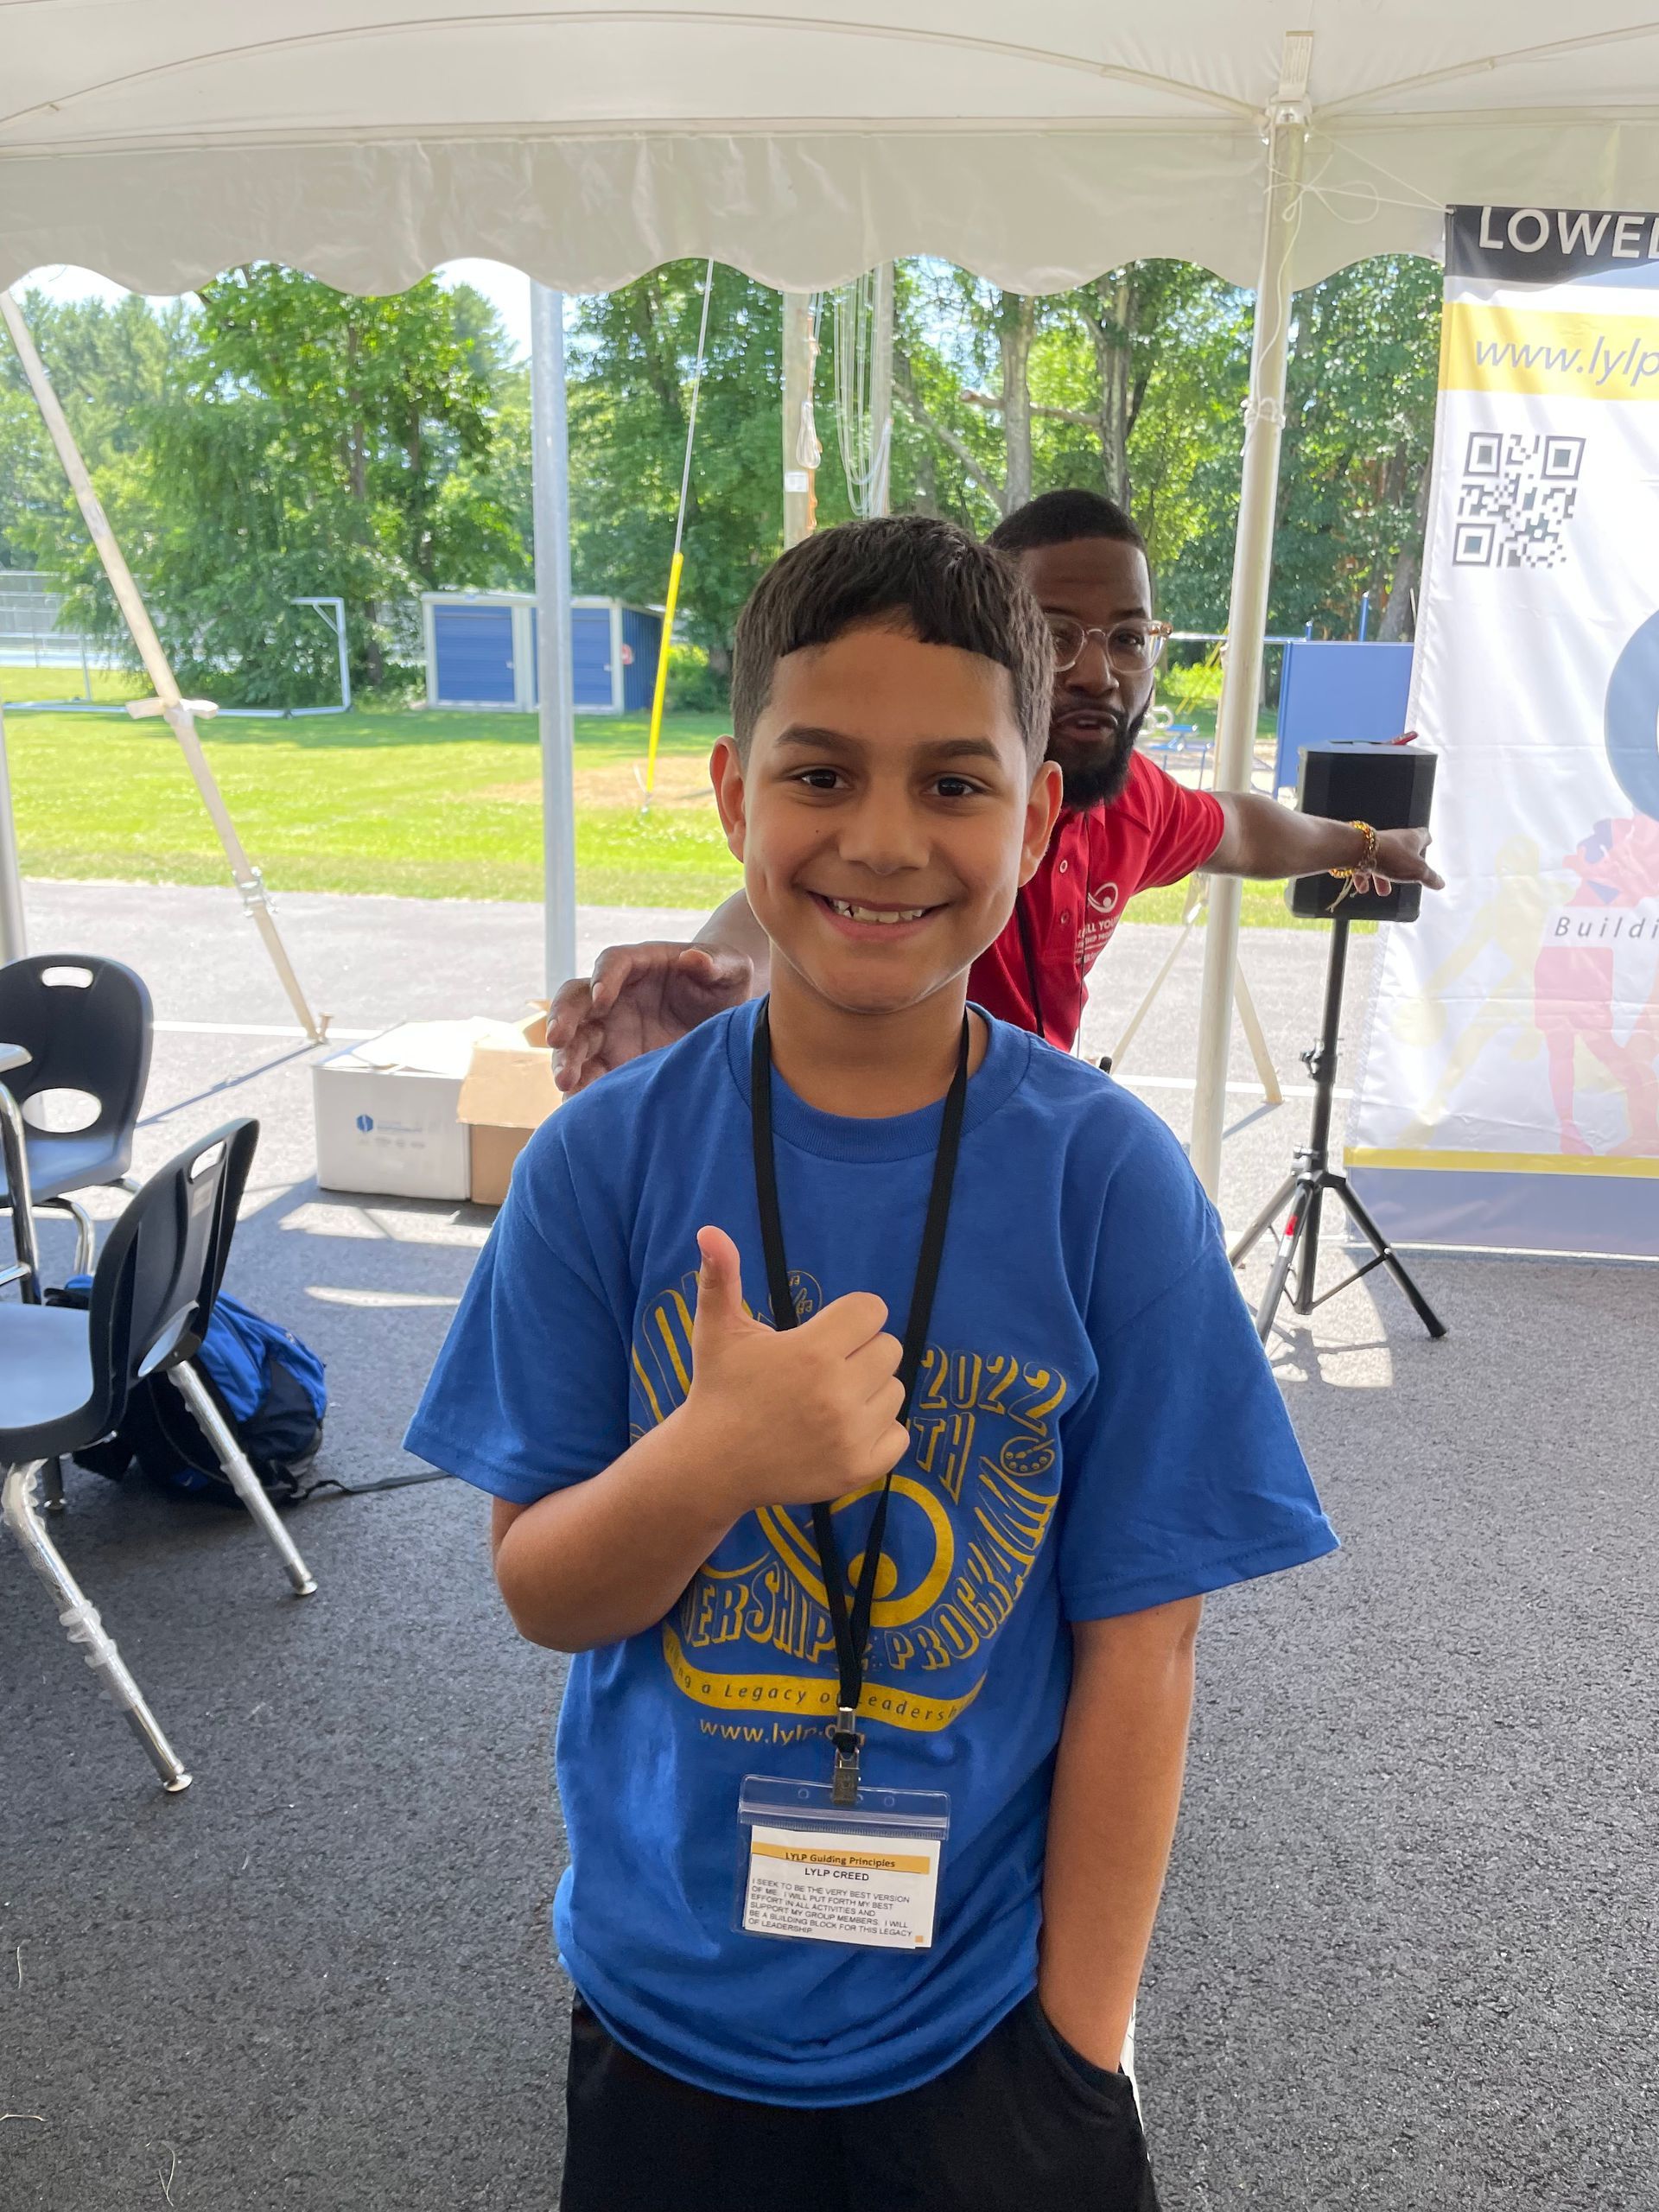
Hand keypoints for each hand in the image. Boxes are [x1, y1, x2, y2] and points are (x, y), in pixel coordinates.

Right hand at [545, 942, 753, 1093]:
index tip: (602, 998)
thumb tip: (693, 957)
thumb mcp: (730, 967)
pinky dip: (580, 1089)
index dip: (604, 977)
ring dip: (565, 1058)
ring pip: (575, 1040)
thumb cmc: (723, 981)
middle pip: (577, 999)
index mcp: (640, 965)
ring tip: (564, 1082)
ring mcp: (610, 1030)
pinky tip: (576, 1106)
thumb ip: (714, 962)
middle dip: (564, 1017)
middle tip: (558, 1039)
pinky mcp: (614, 1061)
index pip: (612, 962)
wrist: (722, 1015)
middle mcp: (615, 996)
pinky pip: (589, 1073)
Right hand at [684, 1226, 907, 1518]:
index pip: (872, 1311)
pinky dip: (878, 1432)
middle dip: (861, 1353)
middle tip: (824, 1369)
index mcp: (812, 1351)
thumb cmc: (720, 1388)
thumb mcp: (717, 1330)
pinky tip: (841, 1431)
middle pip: (889, 1349)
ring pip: (894, 1391)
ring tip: (828, 1401)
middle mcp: (837, 1393)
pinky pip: (899, 1435)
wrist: (712, 1465)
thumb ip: (720, 1276)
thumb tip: (710, 1229)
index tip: (827, 1334)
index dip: (852, 1318)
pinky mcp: (860, 1469)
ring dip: (870, 1392)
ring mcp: (851, 1435)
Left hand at [1354, 826, 1444, 897]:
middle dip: (1403, 868)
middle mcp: (1395, 839)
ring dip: (1383, 877)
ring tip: (1383, 892)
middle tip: (1406, 879)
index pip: (1424, 835)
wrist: (1360, 850)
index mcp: (1412, 838)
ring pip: (1383, 861)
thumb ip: (1429, 877)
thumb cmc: (1394, 857)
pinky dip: (1365, 877)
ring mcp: (1378, 845)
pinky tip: (1363, 888)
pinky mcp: (1362, 851)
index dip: (1427, 841)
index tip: (1428, 845)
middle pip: (1403, 852)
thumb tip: (1441, 883)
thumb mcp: (1417, 871)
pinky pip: (1365, 865)